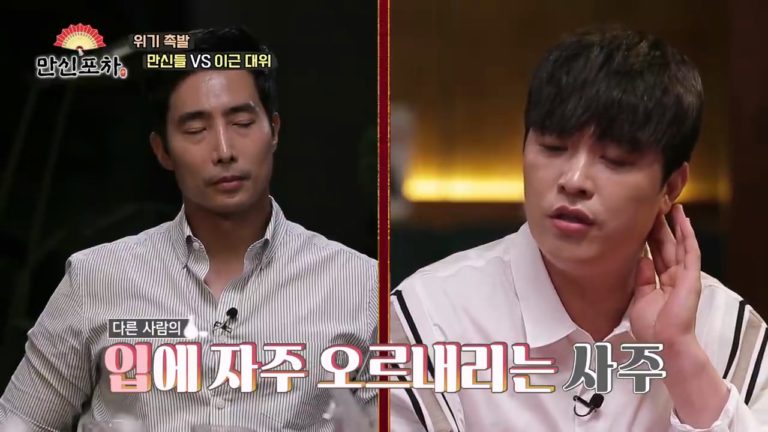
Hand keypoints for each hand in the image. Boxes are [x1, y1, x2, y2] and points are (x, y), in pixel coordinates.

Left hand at [629, 204, 701, 345]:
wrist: (662, 343)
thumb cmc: (651, 328)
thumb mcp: (640, 298)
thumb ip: (642, 278)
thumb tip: (641, 259)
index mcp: (660, 283)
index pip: (655, 255)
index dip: (650, 238)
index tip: (643, 222)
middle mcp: (673, 277)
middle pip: (666, 246)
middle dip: (661, 227)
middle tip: (655, 207)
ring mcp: (684, 276)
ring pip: (680, 245)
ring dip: (676, 226)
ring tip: (673, 207)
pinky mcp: (691, 277)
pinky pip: (690, 252)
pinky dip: (688, 236)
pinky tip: (685, 221)